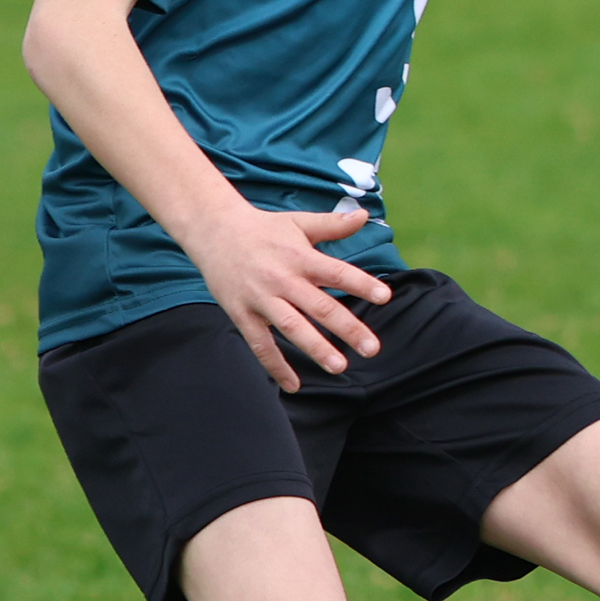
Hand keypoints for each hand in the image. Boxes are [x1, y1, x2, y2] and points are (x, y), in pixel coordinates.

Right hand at [190, 199, 392, 392]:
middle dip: (348, 328)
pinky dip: (275, 366)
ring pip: (291, 328)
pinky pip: (260, 344)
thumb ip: (333, 225)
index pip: (337, 272)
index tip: (385, 297)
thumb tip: (364, 215)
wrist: (214, 231)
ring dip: (316, 349)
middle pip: (320, 306)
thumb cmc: (264, 228)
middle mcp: (283, 279)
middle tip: (372, 348)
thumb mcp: (299, 222)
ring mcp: (261, 299)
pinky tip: (293, 385)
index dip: (361, 284)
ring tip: (339, 366)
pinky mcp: (241, 314)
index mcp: (301, 257)